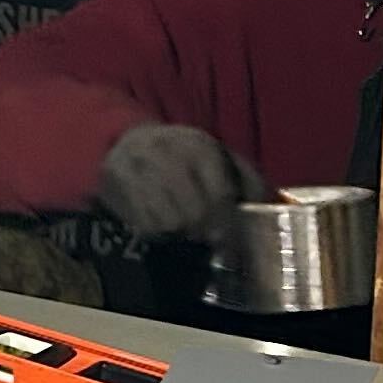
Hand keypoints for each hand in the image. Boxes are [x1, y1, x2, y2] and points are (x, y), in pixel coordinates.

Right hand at [97, 124, 265, 241]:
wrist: (130, 140)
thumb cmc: (184, 156)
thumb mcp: (219, 157)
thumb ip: (247, 181)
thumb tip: (266, 208)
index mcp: (200, 146)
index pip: (219, 195)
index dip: (227, 225)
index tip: (229, 243)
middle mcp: (168, 153)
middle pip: (194, 212)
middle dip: (204, 232)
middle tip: (206, 238)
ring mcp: (140, 168)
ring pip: (169, 222)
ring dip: (180, 233)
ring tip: (183, 229)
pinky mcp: (117, 183)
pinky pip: (144, 224)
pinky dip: (156, 231)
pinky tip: (161, 224)